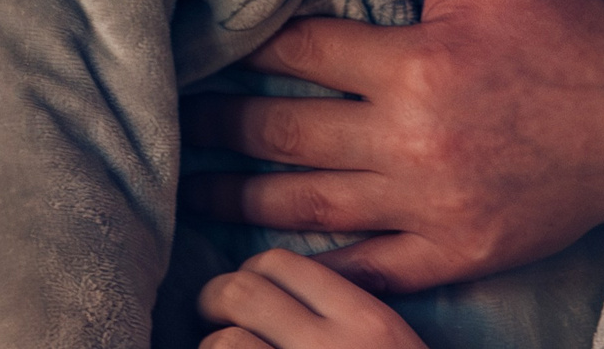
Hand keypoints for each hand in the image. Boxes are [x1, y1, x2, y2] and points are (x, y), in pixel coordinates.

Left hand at [180, 0, 603, 292]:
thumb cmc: (565, 34)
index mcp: (415, 66)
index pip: (298, 52)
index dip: (240, 46)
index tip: (194, 43)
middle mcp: (413, 142)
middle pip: (285, 137)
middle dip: (219, 130)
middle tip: (166, 124)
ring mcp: (431, 207)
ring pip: (308, 208)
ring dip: (238, 201)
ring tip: (186, 193)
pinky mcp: (455, 254)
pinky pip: (366, 270)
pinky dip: (312, 268)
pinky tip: (266, 266)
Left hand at [198, 250, 427, 348]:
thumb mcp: (393, 346)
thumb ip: (353, 316)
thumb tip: (287, 294)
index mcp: (369, 321)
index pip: (286, 264)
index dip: (253, 270)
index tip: (246, 282)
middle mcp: (337, 347)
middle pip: (245, 289)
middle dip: (215, 297)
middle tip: (210, 310)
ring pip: (225, 340)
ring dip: (213, 347)